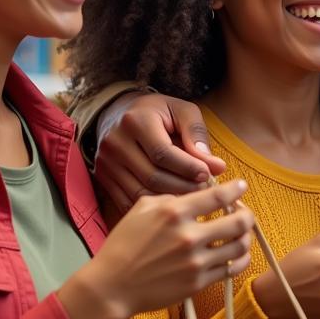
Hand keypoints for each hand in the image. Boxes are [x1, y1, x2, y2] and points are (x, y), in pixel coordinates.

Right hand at [58, 180, 252, 318]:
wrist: (113, 286)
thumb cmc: (123, 245)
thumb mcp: (141, 208)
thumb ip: (171, 197)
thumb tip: (194, 195)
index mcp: (174, 212)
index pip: (218, 196)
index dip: (236, 189)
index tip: (241, 186)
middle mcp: (188, 235)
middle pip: (238, 222)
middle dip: (247, 215)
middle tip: (244, 213)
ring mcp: (195, 261)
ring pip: (240, 246)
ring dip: (246, 237)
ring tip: (242, 234)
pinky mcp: (198, 283)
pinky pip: (231, 269)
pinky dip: (240, 260)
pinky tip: (238, 255)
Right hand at [94, 91, 226, 214]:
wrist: (118, 112)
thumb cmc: (157, 112)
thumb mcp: (181, 111)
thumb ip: (197, 135)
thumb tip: (216, 167)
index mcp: (135, 121)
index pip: (163, 153)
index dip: (188, 168)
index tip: (208, 175)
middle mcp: (115, 143)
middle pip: (153, 177)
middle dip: (183, 187)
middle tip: (204, 190)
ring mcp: (106, 163)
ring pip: (141, 193)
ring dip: (170, 200)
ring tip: (191, 198)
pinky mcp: (103, 178)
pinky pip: (129, 201)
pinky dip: (152, 206)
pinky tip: (170, 202)